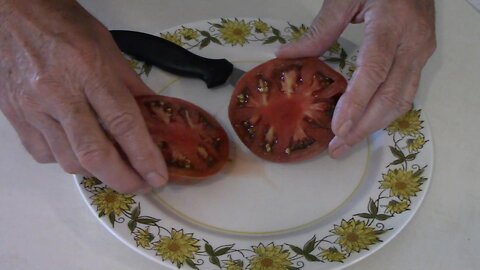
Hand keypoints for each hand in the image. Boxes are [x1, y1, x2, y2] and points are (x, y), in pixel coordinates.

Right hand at [0, 0, 167, 192]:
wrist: (12, 12)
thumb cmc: (65, 25)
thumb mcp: (109, 49)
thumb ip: (132, 86)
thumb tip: (154, 118)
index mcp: (89, 70)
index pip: (123, 123)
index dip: (144, 156)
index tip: (158, 176)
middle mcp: (58, 92)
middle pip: (94, 154)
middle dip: (123, 179)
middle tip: (141, 185)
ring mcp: (31, 107)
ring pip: (68, 161)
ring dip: (97, 171)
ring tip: (114, 165)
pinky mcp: (14, 116)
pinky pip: (43, 155)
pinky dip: (66, 160)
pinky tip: (77, 149)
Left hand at [276, 0, 435, 157]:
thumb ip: (320, 29)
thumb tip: (287, 55)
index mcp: (392, 24)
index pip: (374, 72)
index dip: (357, 103)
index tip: (338, 128)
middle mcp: (413, 42)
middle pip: (390, 95)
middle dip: (364, 126)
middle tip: (338, 147)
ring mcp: (421, 51)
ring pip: (402, 100)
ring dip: (375, 126)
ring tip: (348, 143)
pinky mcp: (422, 56)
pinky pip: (406, 92)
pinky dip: (385, 113)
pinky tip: (366, 124)